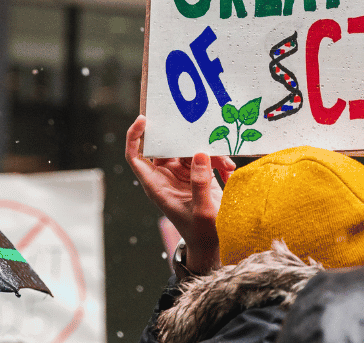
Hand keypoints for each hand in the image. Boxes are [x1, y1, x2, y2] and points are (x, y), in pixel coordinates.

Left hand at [126, 115, 235, 274]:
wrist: (214, 243)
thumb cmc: (202, 232)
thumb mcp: (202, 210)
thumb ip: (199, 182)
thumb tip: (199, 154)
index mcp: (156, 186)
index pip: (135, 156)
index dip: (134, 137)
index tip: (144, 120)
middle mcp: (166, 177)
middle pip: (168, 147)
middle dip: (186, 141)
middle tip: (204, 135)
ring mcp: (182, 174)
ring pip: (190, 150)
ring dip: (211, 154)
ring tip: (226, 166)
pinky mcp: (198, 173)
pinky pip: (205, 157)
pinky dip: (219, 161)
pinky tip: (229, 172)